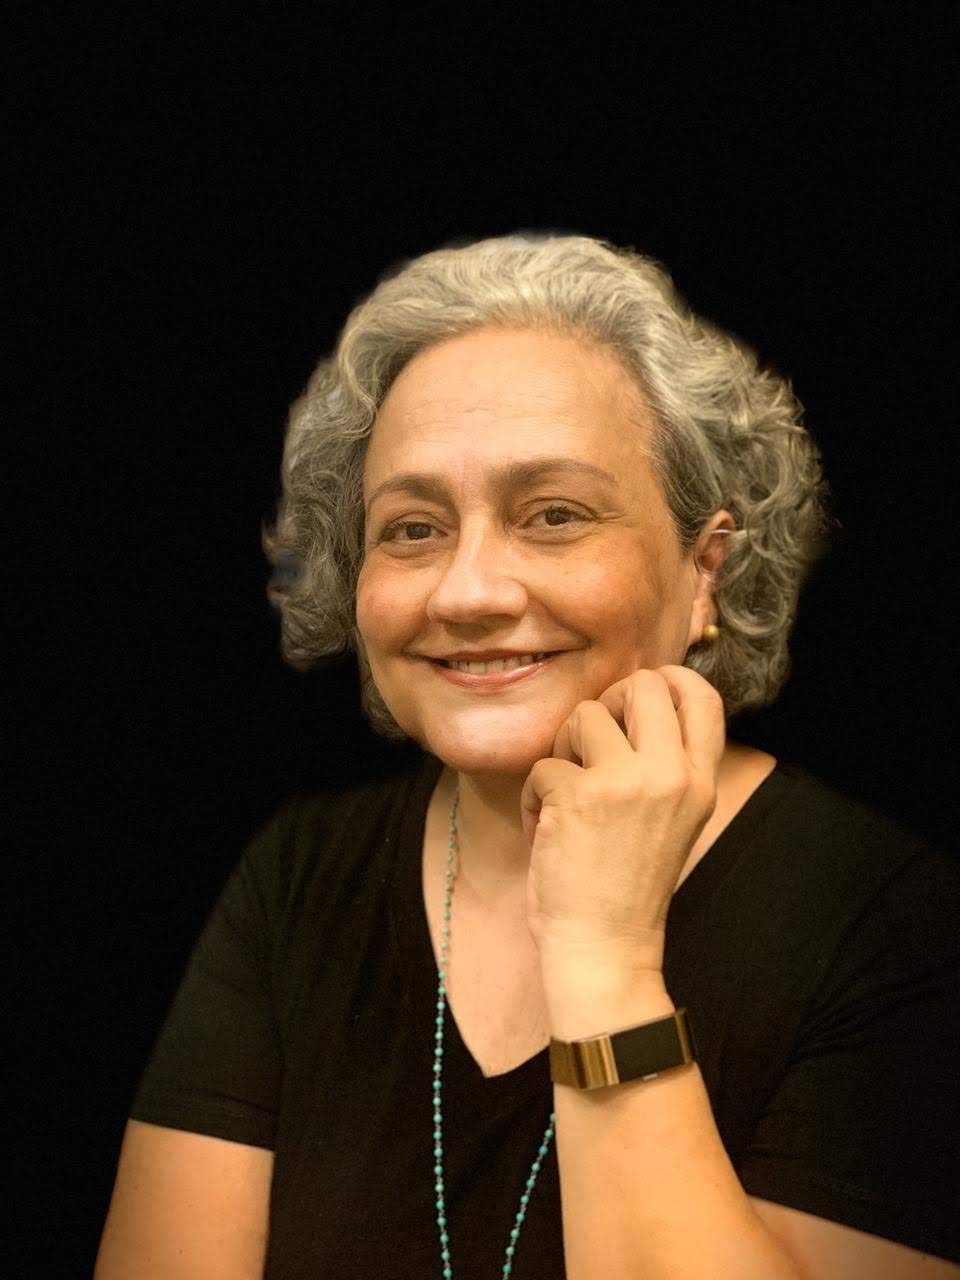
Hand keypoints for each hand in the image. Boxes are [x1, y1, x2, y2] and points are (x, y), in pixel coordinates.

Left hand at [519, 665, 724, 967]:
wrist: (604, 947)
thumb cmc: (627, 884)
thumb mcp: (673, 818)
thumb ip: (665, 764)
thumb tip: (635, 698)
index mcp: (700, 782)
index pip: (704, 696)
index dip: (669, 678)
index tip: (639, 693)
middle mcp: (671, 775)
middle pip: (642, 686)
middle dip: (607, 704)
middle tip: (590, 744)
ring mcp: (626, 782)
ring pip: (584, 715)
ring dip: (563, 750)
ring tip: (566, 796)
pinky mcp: (578, 795)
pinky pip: (543, 765)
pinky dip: (535, 797)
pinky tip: (548, 832)